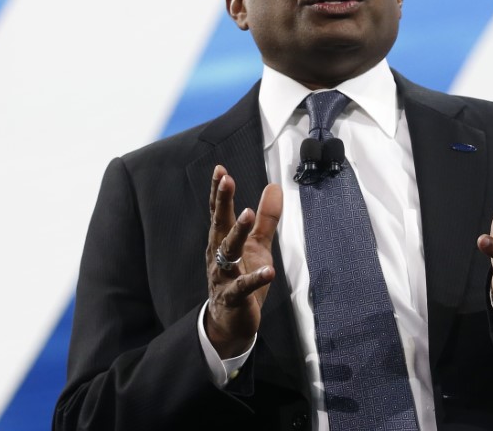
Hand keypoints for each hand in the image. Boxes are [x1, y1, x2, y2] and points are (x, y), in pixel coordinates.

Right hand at [204, 165, 281, 357]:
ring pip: (228, 252)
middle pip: (219, 224)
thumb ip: (266, 218)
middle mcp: (218, 255)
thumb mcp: (257, 245)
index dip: (219, 191)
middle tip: (227, 179)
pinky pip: (243, 287)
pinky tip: (269, 271)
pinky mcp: (234, 298)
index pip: (218, 212)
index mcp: (222, 241)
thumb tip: (274, 187)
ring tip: (248, 214)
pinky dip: (255, 279)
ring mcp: (223, 277)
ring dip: (237, 232)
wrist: (229, 322)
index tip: (221, 169)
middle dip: (222, 201)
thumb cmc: (240, 278)